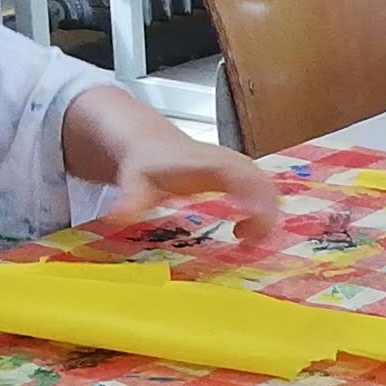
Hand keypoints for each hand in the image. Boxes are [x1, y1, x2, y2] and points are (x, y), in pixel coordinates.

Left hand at [63, 89, 287, 253]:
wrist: (149, 143)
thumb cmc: (146, 163)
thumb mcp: (136, 181)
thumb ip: (132, 199)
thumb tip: (119, 217)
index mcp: (208, 162)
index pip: (238, 174)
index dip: (251, 195)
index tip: (252, 217)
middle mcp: (229, 162)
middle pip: (261, 182)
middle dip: (265, 213)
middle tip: (249, 242)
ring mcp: (238, 168)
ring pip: (266, 188)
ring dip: (266, 216)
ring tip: (247, 241)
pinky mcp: (241, 176)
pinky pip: (262, 192)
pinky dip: (261, 213)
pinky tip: (242, 233)